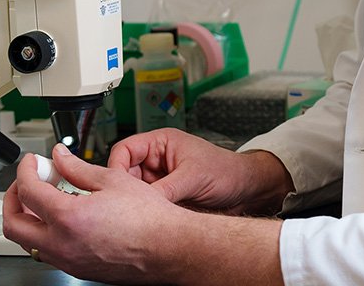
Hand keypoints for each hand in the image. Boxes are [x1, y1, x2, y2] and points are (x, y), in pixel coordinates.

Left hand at [2, 143, 183, 283]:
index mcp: (68, 218)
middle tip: (27, 182)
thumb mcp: (112, 180)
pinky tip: (64, 216)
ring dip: (28, 218)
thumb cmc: (149, 219)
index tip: (32, 163)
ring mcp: (68, 261)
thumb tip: (60, 157)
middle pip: (14, 225)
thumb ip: (77, 168)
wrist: (169, 248)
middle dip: (13, 199)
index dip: (25, 171)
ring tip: (46, 198)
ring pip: (28, 243)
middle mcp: (62, 245)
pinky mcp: (78, 269)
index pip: (28, 191)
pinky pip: (48, 252)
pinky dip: (46, 232)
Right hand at [108, 128, 292, 214]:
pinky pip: (147, 206)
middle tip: (126, 205)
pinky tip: (149, 221)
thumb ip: (164, 189)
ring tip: (139, 214)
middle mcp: (157, 162)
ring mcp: (160, 181)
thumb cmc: (227, 172)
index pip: (124, 151)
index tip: (116, 186)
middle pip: (125, 174)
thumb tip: (139, 202)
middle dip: (125, 189)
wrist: (247, 192)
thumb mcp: (192, 177)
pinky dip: (146, 213)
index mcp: (160, 143)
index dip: (116, 167)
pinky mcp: (166, 199)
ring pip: (134, 192)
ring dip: (136, 203)